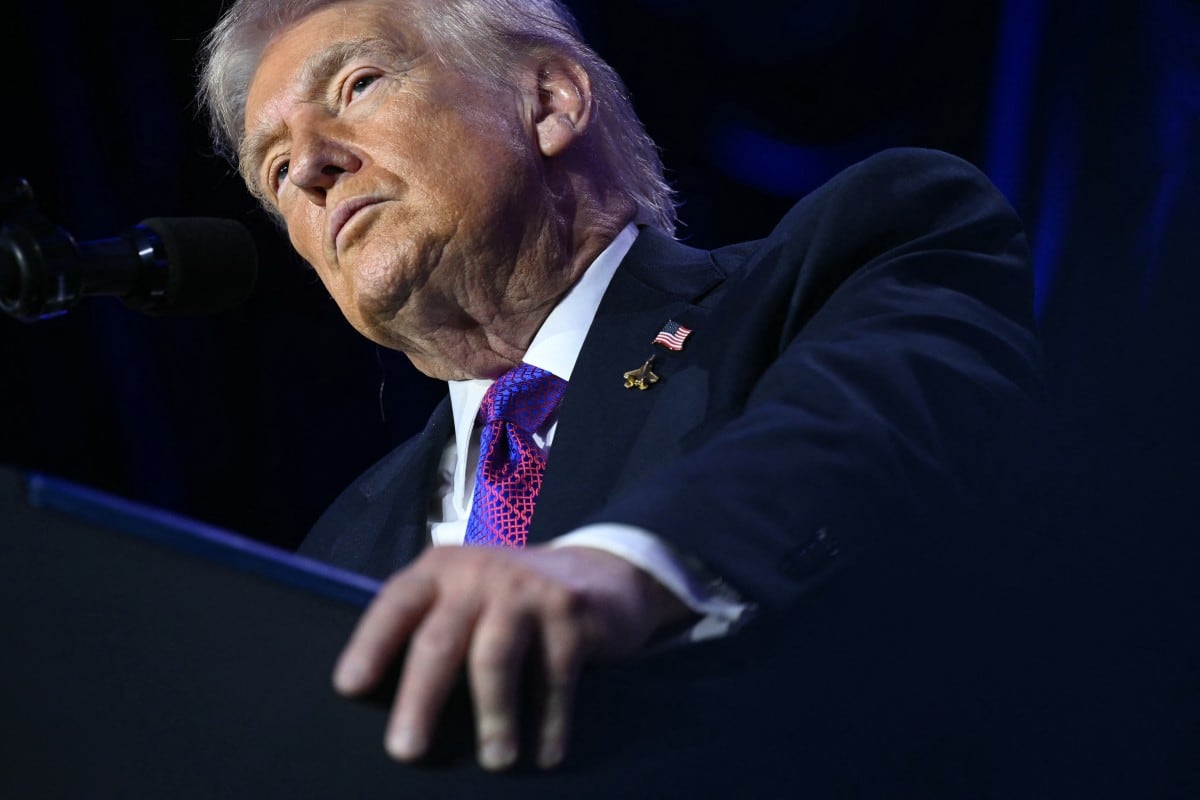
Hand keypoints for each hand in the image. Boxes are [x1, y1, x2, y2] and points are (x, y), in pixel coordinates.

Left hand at [331, 544, 689, 769]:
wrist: (602, 572)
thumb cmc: (515, 601)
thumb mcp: (469, 596)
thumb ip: (434, 626)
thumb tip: (395, 706)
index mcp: (441, 570)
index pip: (396, 605)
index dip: (371, 644)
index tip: (350, 687)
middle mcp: (478, 573)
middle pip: (439, 640)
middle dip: (420, 700)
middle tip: (405, 751)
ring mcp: (527, 589)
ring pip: (495, 659)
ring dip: (493, 717)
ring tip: (495, 762)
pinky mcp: (570, 611)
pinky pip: (554, 675)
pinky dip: (550, 721)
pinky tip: (546, 754)